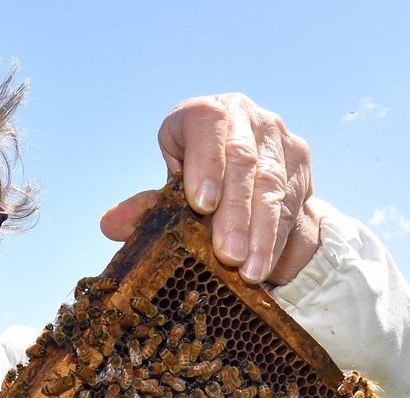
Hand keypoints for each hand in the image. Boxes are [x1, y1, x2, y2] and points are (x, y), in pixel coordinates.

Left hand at [99, 93, 321, 285]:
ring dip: (260, 233)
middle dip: (235, 213)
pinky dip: (275, 239)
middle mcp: (243, 115)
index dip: (205, 162)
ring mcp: (276, 137)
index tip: (201, 205)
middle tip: (227, 255)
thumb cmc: (195, 187)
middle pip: (242, 161)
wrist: (246, 184)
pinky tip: (264, 264)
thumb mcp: (170, 196)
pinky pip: (290, 202)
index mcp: (202, 115)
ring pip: (271, 185)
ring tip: (249, 271)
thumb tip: (110, 225)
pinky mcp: (299, 160)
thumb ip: (147, 209)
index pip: (206, 123)